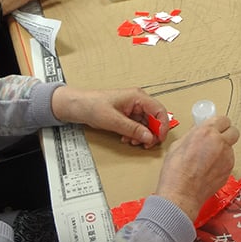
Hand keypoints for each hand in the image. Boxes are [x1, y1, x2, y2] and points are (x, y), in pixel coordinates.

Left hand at [51, 86, 168, 147]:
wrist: (78, 107)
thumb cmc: (93, 106)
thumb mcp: (114, 120)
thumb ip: (133, 129)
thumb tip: (149, 137)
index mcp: (138, 97)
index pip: (159, 110)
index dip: (162, 125)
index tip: (159, 138)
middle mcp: (138, 101)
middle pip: (154, 118)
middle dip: (152, 133)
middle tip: (146, 144)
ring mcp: (133, 108)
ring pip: (146, 124)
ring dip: (142, 135)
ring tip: (133, 142)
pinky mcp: (127, 115)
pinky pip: (138, 126)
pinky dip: (135, 134)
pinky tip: (127, 139)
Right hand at [155, 115, 238, 220]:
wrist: (182, 194)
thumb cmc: (176, 171)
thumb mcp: (178, 145)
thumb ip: (192, 135)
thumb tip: (198, 131)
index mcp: (207, 132)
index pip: (223, 119)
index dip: (218, 124)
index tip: (214, 127)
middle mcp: (221, 142)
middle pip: (233, 131)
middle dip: (226, 134)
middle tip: (216, 139)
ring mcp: (227, 158)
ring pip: (231, 148)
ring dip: (223, 150)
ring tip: (208, 159)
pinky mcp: (229, 171)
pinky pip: (228, 162)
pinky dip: (222, 163)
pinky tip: (209, 169)